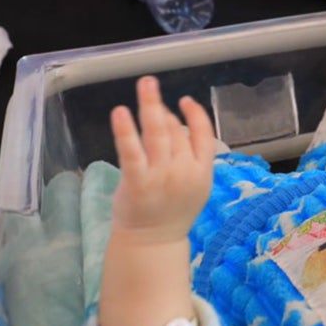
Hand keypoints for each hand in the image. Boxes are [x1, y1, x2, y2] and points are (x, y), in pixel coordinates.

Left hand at [109, 76, 215, 245]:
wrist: (153, 243)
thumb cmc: (171, 210)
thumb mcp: (193, 185)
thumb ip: (188, 156)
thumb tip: (168, 121)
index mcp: (202, 172)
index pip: (204, 136)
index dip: (196, 115)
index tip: (185, 101)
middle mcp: (184, 171)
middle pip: (176, 131)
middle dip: (162, 106)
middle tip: (149, 82)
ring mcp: (162, 176)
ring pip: (157, 134)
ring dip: (150, 106)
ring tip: (144, 86)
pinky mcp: (138, 182)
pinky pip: (132, 151)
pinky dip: (126, 131)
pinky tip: (121, 113)